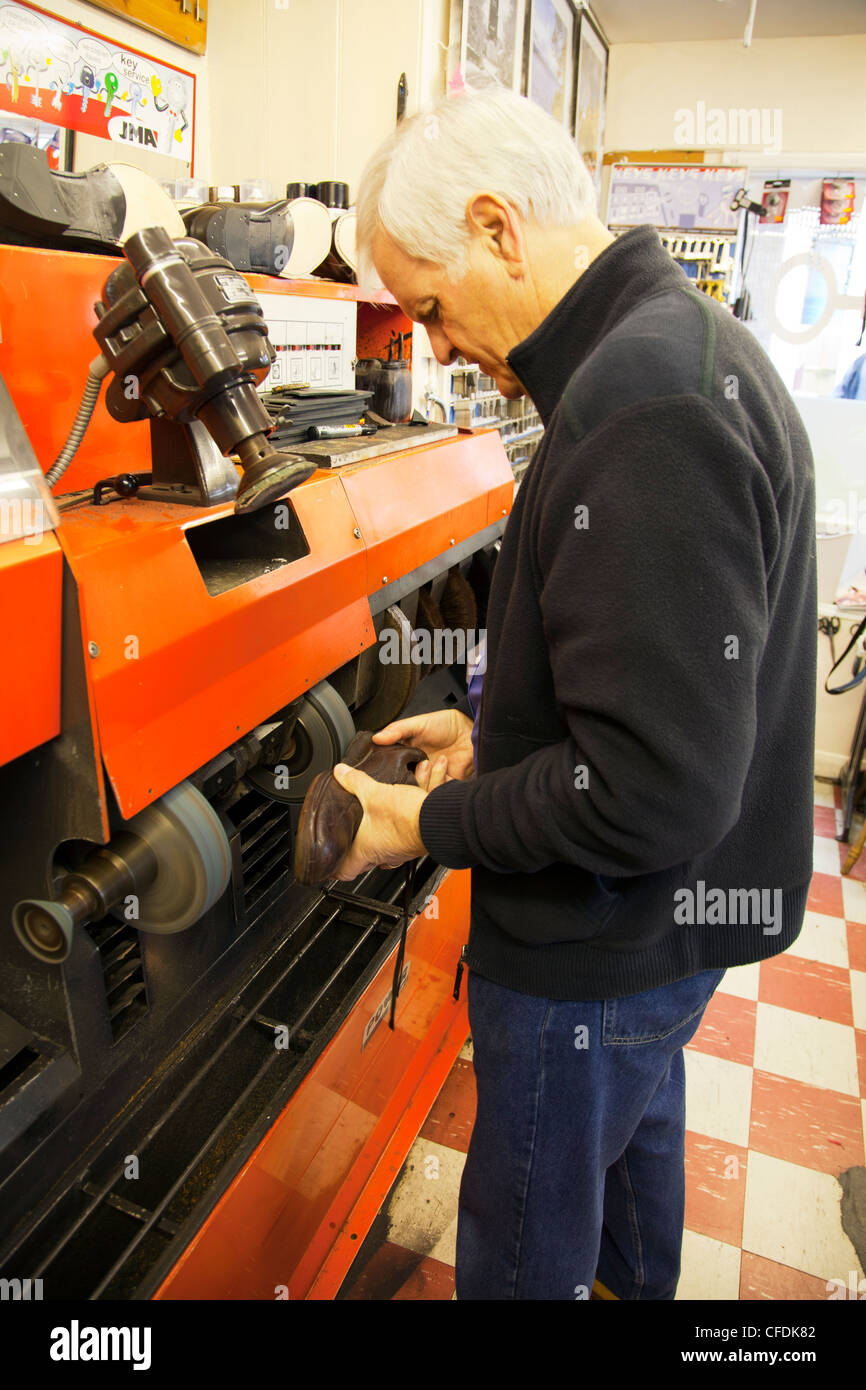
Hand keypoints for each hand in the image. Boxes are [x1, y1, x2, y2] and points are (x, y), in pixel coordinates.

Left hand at [330, 756, 448, 880]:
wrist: (440, 818)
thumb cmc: (406, 817)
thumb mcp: (374, 794)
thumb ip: (356, 781)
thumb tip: (341, 772)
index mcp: (366, 850)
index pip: (345, 871)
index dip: (335, 868)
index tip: (331, 863)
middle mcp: (384, 855)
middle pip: (365, 861)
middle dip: (358, 848)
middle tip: (349, 839)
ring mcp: (401, 851)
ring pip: (387, 847)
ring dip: (382, 832)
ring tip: (376, 818)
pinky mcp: (415, 842)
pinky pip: (404, 835)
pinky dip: (402, 823)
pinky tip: (400, 811)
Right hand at [373, 709, 474, 787]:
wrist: (470, 729)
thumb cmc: (445, 724)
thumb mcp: (418, 723)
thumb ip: (397, 730)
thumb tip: (376, 738)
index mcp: (407, 757)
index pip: (391, 769)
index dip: (388, 771)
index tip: (386, 767)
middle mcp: (417, 770)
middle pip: (405, 784)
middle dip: (408, 778)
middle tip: (413, 765)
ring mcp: (431, 778)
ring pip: (420, 790)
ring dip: (425, 777)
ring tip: (430, 761)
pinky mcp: (445, 784)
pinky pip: (437, 791)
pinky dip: (439, 778)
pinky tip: (444, 762)